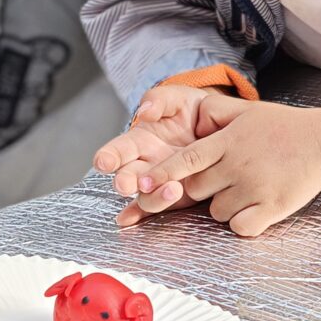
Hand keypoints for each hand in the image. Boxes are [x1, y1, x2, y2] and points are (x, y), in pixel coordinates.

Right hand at [94, 86, 253, 226]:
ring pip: (146, 196)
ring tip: (173, 187)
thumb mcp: (176, 98)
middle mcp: (144, 165)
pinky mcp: (177, 196)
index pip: (117, 150)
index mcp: (139, 141)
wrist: (217, 126)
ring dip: (154, 196)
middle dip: (124, 181)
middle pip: (127, 178)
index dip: (108, 156)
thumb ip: (159, 100)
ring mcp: (159, 183)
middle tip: (127, 184)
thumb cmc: (190, 111)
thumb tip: (145, 111)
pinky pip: (160, 210)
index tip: (103, 161)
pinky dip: (146, 218)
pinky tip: (136, 222)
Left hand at [124, 101, 320, 236]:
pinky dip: (244, 222)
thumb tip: (192, 112)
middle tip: (223, 181)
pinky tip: (256, 208)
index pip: (186, 160)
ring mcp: (254, 187)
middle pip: (197, 190)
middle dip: (202, 191)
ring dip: (225, 207)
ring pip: (217, 212)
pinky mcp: (272, 206)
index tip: (143, 184)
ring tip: (246, 190)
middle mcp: (237, 165)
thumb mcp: (248, 112)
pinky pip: (241, 226)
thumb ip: (217, 114)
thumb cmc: (284, 127)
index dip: (162, 173)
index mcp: (227, 142)